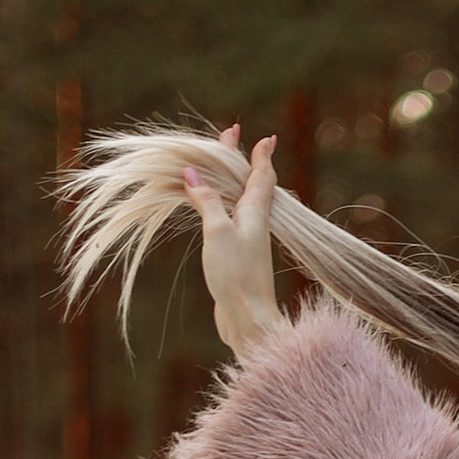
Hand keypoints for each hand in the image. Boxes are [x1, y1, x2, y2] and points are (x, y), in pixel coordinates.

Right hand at [183, 124, 282, 357]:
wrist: (249, 320)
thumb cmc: (237, 275)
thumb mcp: (218, 231)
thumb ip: (207, 202)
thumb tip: (191, 173)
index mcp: (255, 211)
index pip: (261, 174)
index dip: (261, 155)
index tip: (266, 138)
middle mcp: (255, 223)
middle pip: (248, 183)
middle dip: (239, 160)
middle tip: (230, 138)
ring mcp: (247, 240)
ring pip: (238, 201)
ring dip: (227, 181)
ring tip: (217, 166)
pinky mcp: (237, 256)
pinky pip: (228, 220)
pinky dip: (218, 204)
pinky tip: (212, 208)